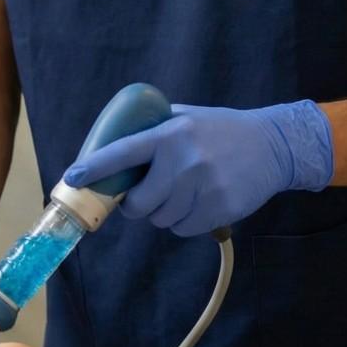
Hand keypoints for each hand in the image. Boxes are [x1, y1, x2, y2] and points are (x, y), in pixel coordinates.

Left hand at [62, 100, 332, 236]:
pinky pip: (183, 229)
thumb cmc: (221, 129)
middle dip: (135, 206)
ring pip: (161, 219)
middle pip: (140, 202)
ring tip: (177, 196)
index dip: (95, 168)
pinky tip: (195, 204)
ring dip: (161, 214)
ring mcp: (204, 188)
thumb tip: (113, 143)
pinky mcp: (220, 209)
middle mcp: (185, 161)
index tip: (72, 178)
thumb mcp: (186, 117)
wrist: (273, 146)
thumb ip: (154, 128)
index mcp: (170, 135)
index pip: (123, 153)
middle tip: (140, 199)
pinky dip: (182, 223)